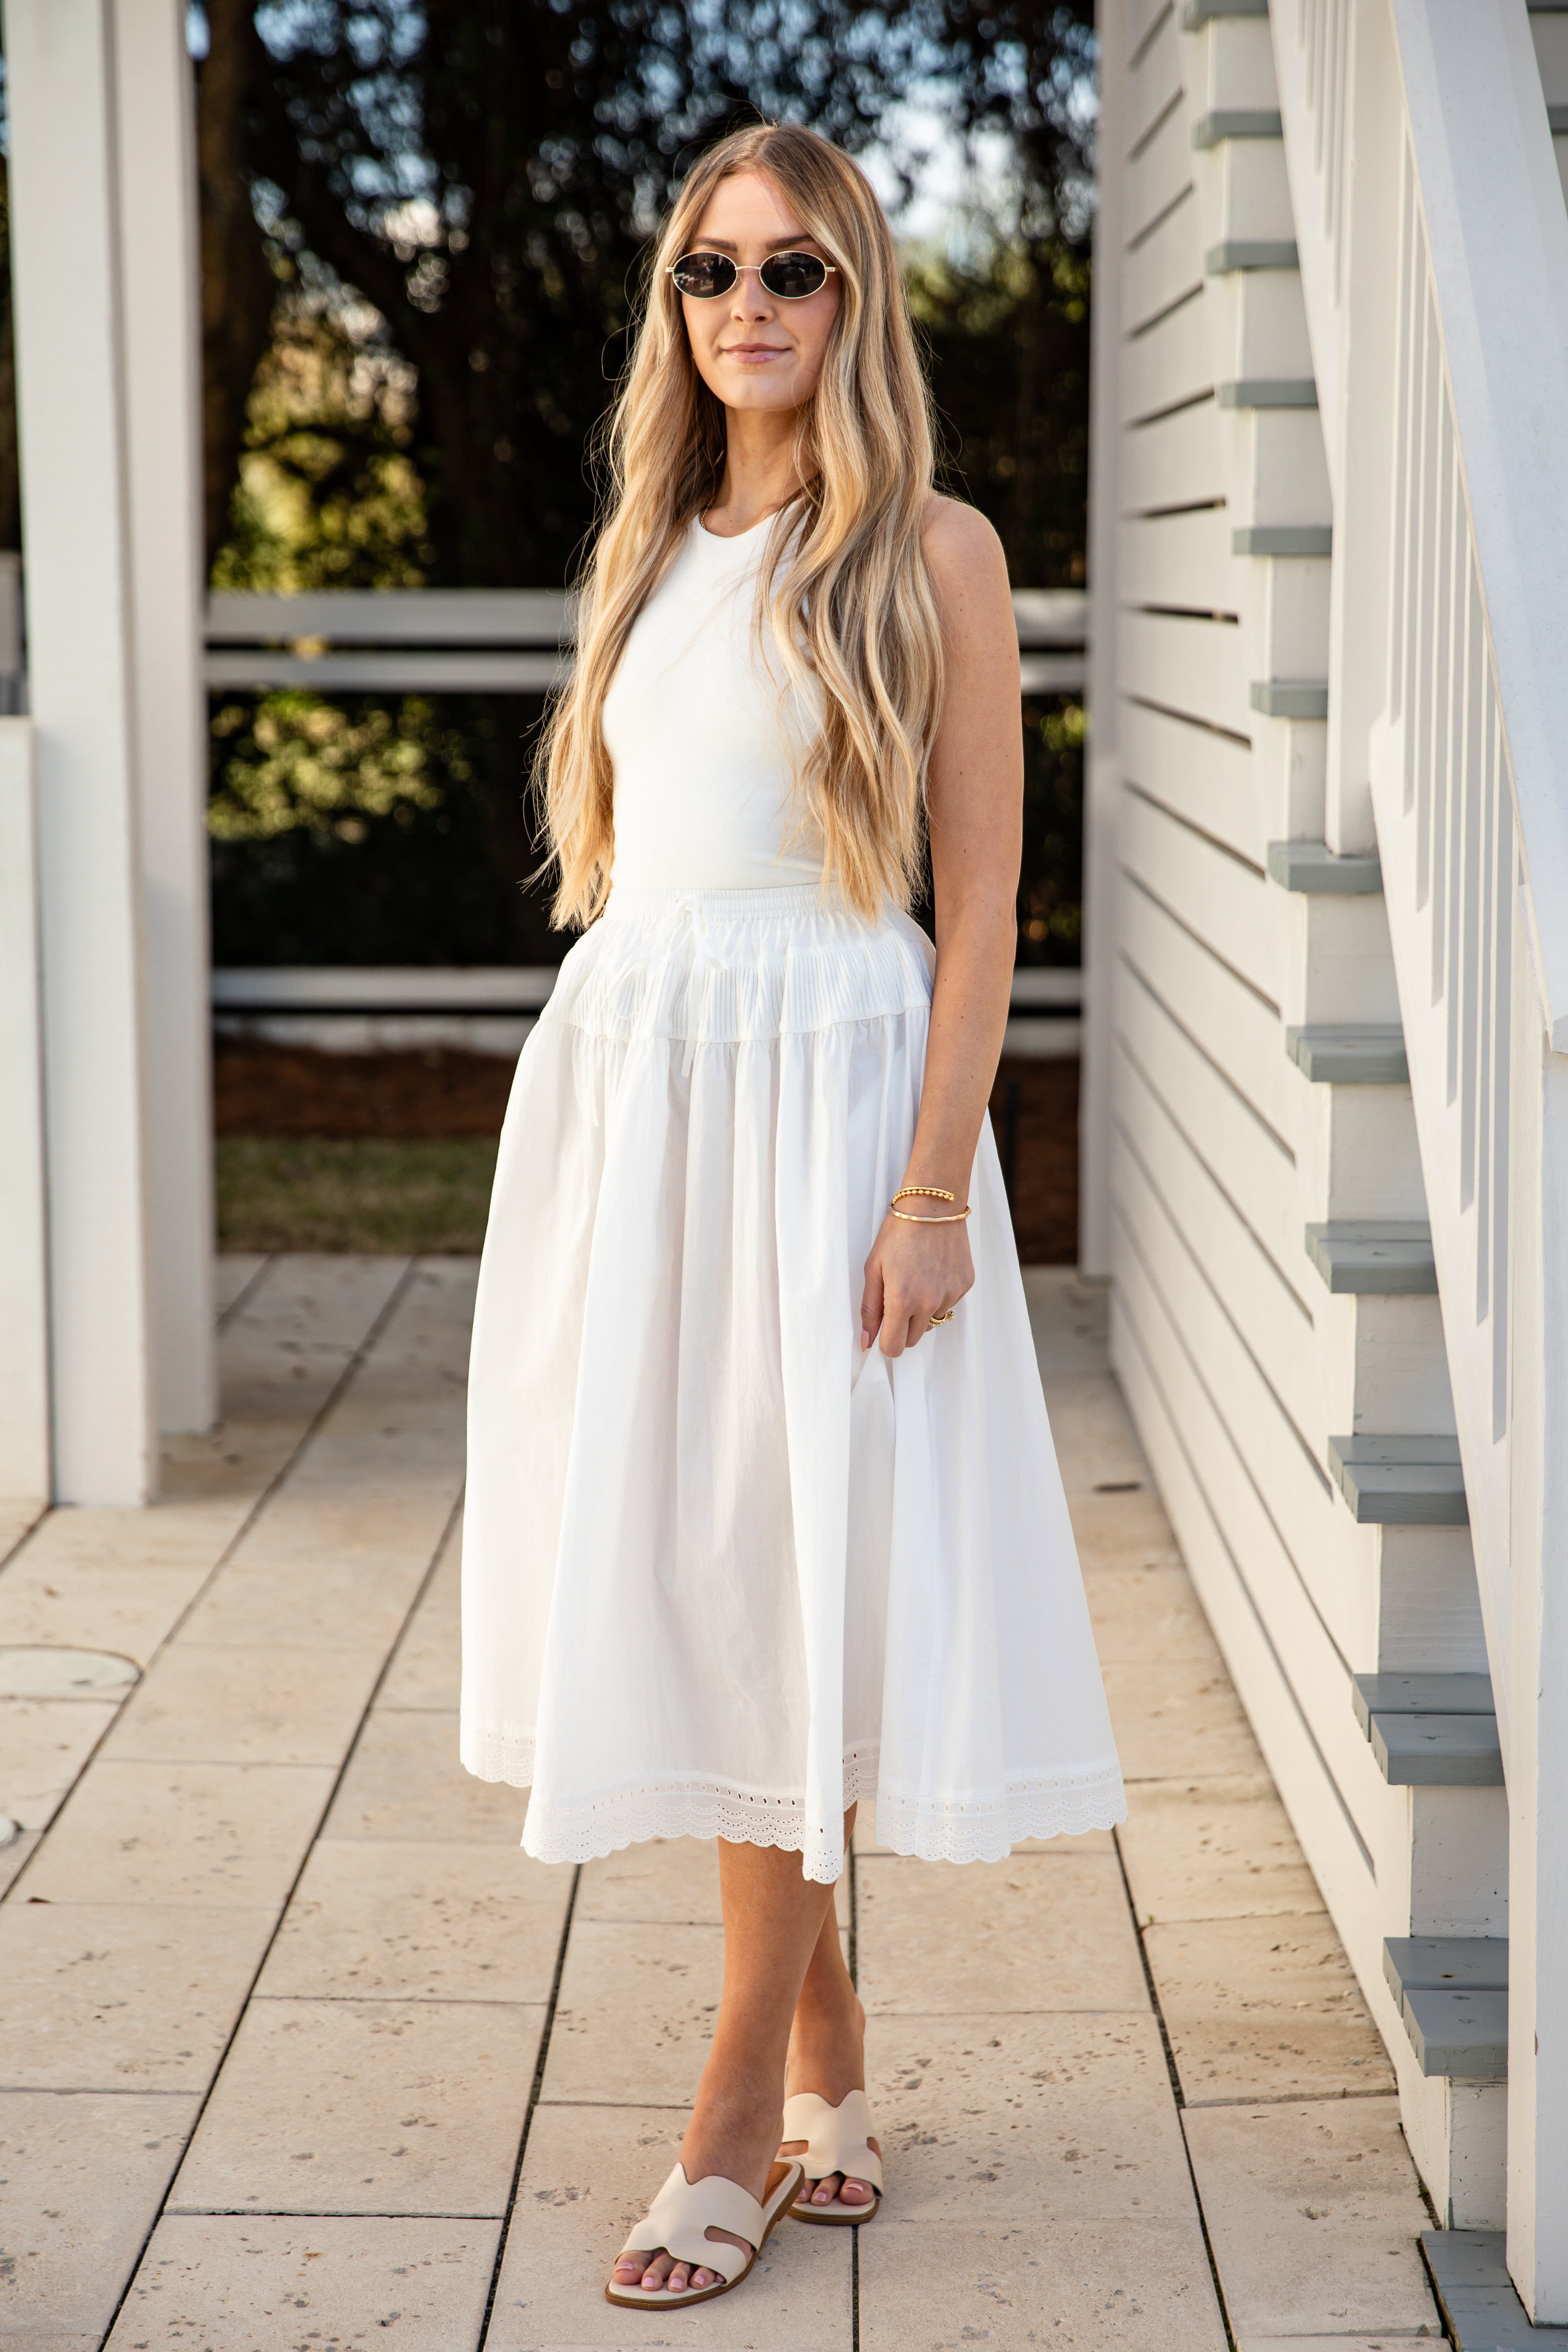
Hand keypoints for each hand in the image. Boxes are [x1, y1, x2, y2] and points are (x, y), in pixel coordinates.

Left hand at [860, 1209, 973, 1356]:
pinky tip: (933, 1271)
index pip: (894, 1348)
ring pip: (932, 1322)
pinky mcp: (965, 1286)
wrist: (933, 1206)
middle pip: (913, 1340)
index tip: (883, 1328)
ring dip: (922, 1311)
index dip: (885, 1342)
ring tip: (917, 1279)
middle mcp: (928, 1303)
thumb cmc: (898, 1234)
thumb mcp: (873, 1269)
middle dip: (902, 1328)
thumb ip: (869, 1309)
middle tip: (897, 1299)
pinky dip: (939, 1296)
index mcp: (901, 1300)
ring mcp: (950, 1295)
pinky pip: (948, 1305)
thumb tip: (867, 1343)